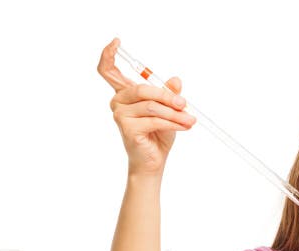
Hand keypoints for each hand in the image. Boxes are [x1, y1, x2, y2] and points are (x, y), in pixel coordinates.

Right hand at [97, 38, 195, 176]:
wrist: (153, 162)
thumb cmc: (158, 135)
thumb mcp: (168, 110)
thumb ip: (169, 94)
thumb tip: (176, 80)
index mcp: (125, 94)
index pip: (109, 71)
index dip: (109, 55)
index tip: (117, 41)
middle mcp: (118, 102)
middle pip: (142, 88)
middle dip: (168, 96)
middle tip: (185, 104)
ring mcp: (120, 115)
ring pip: (152, 105)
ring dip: (174, 113)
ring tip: (190, 120)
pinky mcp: (127, 128)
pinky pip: (154, 119)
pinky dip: (172, 122)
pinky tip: (184, 126)